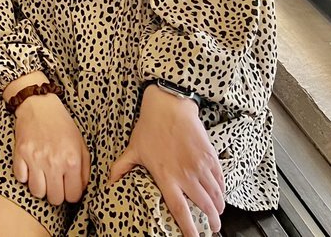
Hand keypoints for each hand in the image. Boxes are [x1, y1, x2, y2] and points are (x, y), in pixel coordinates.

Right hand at [12, 92, 90, 204]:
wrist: (39, 104)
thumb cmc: (62, 125)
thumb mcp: (81, 144)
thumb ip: (84, 170)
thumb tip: (80, 189)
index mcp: (72, 160)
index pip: (73, 196)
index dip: (72, 194)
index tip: (68, 187)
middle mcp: (53, 161)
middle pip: (54, 198)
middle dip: (56, 194)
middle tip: (56, 183)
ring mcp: (35, 158)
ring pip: (37, 192)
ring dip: (40, 187)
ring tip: (43, 177)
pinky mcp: (20, 153)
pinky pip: (20, 178)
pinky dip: (25, 176)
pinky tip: (30, 168)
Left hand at [109, 85, 224, 236]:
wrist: (169, 106)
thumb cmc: (149, 127)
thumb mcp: (133, 149)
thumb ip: (121, 168)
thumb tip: (108, 183)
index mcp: (166, 176)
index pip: (180, 209)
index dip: (188, 228)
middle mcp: (186, 175)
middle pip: (204, 206)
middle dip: (210, 222)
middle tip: (211, 229)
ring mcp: (200, 166)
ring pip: (215, 195)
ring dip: (218, 209)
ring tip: (216, 216)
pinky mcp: (210, 157)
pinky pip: (221, 180)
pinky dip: (222, 191)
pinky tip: (220, 196)